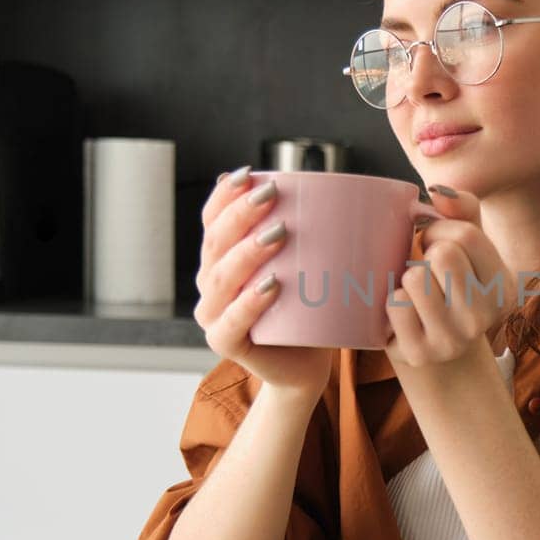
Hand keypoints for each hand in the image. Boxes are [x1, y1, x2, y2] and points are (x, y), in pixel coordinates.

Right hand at [193, 167, 334, 395]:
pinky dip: (248, 303)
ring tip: (277, 233)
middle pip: (215, 244)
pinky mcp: (226, 344)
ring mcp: (214, 315)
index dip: (224, 196)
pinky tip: (270, 285)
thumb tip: (329, 186)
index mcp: (221, 258)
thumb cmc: (307, 309)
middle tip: (272, 196)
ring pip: (220, 279)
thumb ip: (306, 230)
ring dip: (247, 253)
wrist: (306, 364)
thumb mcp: (306, 264)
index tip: (249, 175)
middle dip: (240, 215)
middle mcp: (210, 283)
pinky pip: (231, 323)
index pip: (212, 220)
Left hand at [384, 186, 515, 369]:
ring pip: (415, 278)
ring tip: (416, 294)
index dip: (440, 231)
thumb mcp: (468, 247)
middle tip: (426, 272)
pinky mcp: (420, 354)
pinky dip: (391, 303)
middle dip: (425, 255)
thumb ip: (462, 210)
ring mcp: (454, 341)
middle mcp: (485, 319)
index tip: (434, 243)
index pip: (467, 236)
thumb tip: (438, 191)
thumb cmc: (449, 284)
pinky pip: (395, 305)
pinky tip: (405, 315)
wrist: (434, 349)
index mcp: (504, 288)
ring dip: (407, 280)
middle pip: (443, 255)